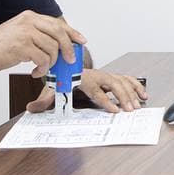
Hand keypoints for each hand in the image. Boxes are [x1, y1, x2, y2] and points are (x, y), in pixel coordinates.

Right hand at [0, 11, 84, 76]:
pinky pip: (42, 59)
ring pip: (52, 48)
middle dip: (68, 48)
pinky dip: (42, 69)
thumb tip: (55, 46)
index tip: (81, 41)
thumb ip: (36, 34)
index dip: (72, 32)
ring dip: (50, 63)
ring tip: (42, 68)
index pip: (57, 23)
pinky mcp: (22, 47)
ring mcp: (26, 33)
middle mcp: (29, 22)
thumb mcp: (18, 32)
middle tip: (69, 60)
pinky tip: (35, 72)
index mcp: (30, 17)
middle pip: (59, 33)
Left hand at [27, 68, 148, 113]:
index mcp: (84, 79)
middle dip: (123, 97)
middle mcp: (97, 75)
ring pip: (122, 81)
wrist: (67, 64)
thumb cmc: (63, 78)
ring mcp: (105, 75)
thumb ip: (43, 100)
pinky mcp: (111, 76)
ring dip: (131, 93)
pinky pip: (127, 79)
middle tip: (130, 109)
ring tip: (137, 105)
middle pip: (114, 84)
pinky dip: (136, 85)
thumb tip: (30, 109)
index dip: (106, 100)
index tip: (115, 110)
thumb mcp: (52, 89)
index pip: (97, 91)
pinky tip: (143, 94)